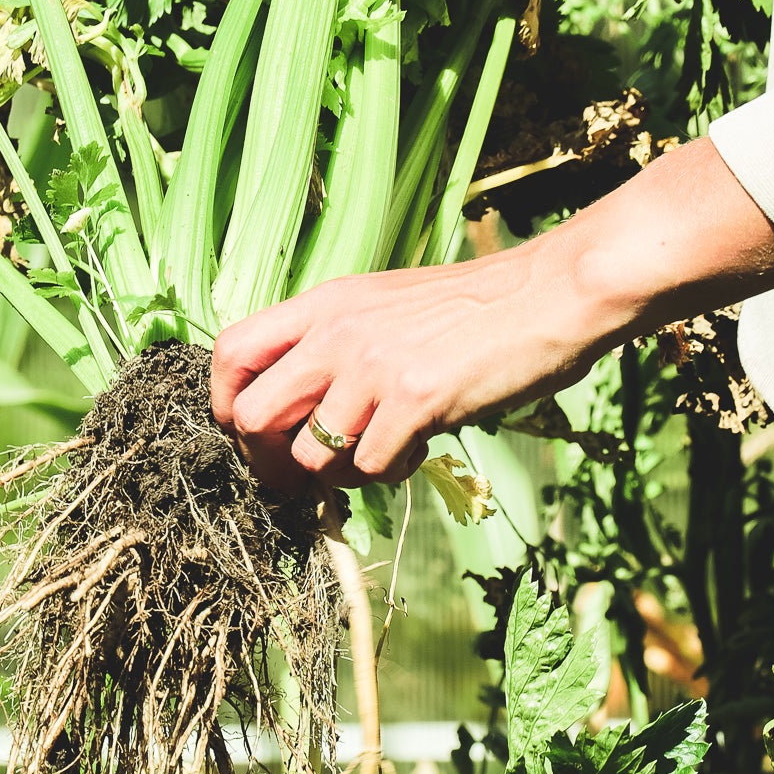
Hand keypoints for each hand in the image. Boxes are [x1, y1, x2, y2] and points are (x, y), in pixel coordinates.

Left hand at [211, 139, 773, 492]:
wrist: (549, 294)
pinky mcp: (414, 399)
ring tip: (378, 457)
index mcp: (323, 305)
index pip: (228, 352)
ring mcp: (371, 366)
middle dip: (268, 464)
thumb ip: (337, 342)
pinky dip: (393, 473)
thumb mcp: (386, 304)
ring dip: (338, 476)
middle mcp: (335, 332)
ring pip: (309, 456)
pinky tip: (421, 448)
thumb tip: (301, 406)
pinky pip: (372, 468)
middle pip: (250, 418)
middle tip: (303, 479)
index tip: (251, 435)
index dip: (223, 404)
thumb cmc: (475, 307)